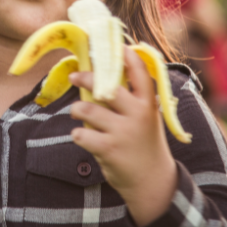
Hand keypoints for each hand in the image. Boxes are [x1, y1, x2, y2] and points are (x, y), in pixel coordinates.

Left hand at [69, 47, 177, 226]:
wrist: (152, 180)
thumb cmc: (144, 142)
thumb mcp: (146, 117)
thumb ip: (130, 98)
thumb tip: (102, 73)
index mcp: (148, 103)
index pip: (139, 71)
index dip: (126, 55)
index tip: (114, 46)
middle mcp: (137, 114)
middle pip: (105, 85)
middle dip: (85, 77)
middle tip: (74, 75)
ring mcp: (122, 132)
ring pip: (86, 109)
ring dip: (76, 109)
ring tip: (77, 112)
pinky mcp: (108, 149)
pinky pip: (80, 133)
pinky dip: (78, 133)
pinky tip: (83, 136)